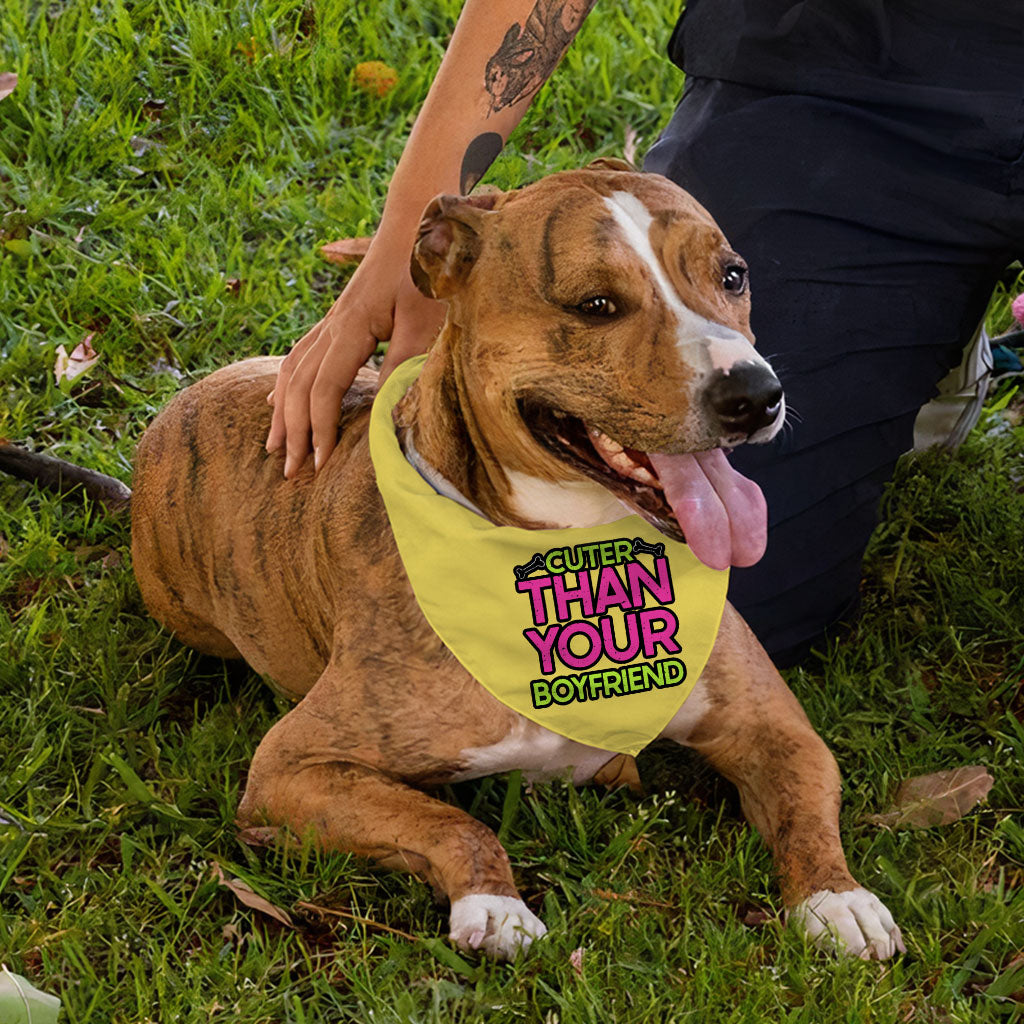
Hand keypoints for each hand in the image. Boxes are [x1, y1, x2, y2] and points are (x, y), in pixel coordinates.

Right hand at [266, 245, 445, 476]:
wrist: (420, 221)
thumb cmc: (428, 269)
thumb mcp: (425, 321)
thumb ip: (404, 366)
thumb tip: (385, 414)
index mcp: (350, 327)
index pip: (324, 389)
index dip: (320, 429)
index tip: (321, 465)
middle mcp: (333, 325)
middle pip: (299, 385)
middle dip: (293, 430)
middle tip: (291, 471)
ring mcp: (332, 320)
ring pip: (292, 370)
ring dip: (283, 411)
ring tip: (275, 445)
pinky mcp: (340, 318)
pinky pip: (300, 355)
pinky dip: (287, 383)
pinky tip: (279, 399)